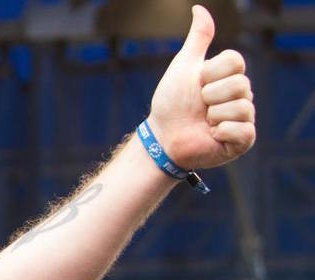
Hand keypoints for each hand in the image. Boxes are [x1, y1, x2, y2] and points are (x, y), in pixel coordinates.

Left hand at [147, 5, 255, 170]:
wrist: (162, 135)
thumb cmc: (172, 101)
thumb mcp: (184, 65)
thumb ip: (198, 39)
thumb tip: (199, 9)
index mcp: (230, 76)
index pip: (235, 61)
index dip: (210, 72)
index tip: (198, 82)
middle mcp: (241, 95)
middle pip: (239, 84)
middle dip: (209, 95)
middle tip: (199, 105)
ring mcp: (244, 118)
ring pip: (241, 106)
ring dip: (213, 115)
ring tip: (204, 121)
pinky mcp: (243, 140)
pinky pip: (242, 129)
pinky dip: (221, 131)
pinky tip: (212, 134)